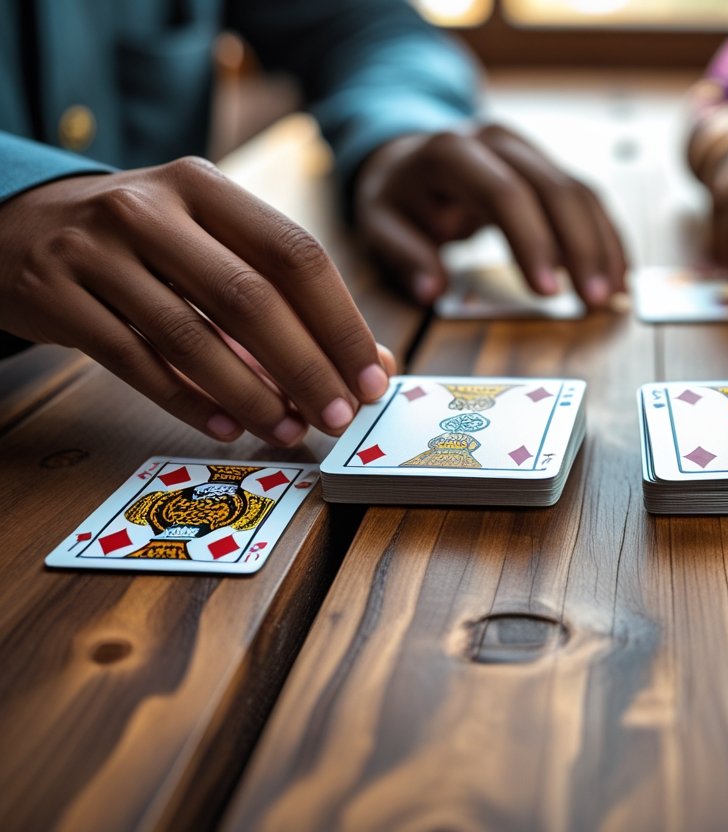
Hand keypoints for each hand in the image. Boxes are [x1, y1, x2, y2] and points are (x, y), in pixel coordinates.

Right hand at [0, 157, 392, 444]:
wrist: (16, 224)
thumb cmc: (142, 242)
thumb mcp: (210, 243)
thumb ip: (288, 298)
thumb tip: (371, 365)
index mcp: (203, 186)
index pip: (295, 254)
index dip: (341, 322)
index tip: (371, 377)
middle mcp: (149, 209)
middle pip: (250, 298)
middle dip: (306, 368)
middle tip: (338, 416)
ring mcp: (94, 251)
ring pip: (192, 337)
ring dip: (252, 396)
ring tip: (291, 430)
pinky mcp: (54, 297)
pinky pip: (136, 363)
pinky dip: (191, 403)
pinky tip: (229, 429)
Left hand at [354, 123, 627, 307]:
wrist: (409, 156)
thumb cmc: (398, 196)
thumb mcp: (379, 223)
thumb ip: (404, 255)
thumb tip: (433, 290)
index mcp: (454, 152)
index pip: (504, 193)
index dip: (531, 241)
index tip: (547, 293)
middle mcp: (499, 142)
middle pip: (554, 190)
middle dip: (580, 248)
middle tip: (595, 301)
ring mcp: (528, 150)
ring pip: (579, 192)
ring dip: (602, 246)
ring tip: (614, 296)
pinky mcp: (547, 167)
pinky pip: (587, 199)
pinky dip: (606, 237)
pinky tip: (619, 273)